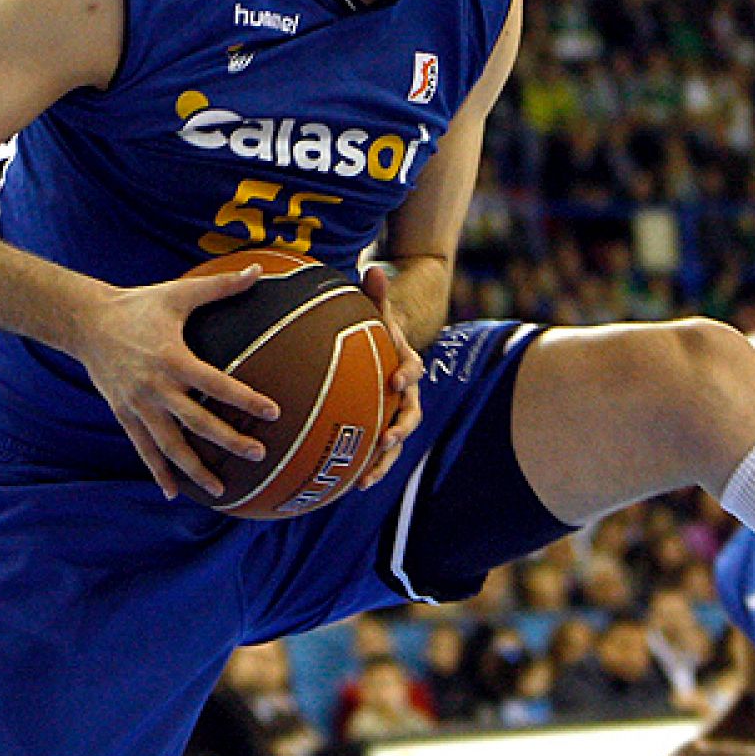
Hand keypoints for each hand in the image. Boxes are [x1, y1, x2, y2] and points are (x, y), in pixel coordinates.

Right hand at [80, 264, 280, 499]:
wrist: (86, 322)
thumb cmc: (138, 306)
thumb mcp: (178, 293)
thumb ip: (220, 286)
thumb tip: (259, 272)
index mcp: (173, 358)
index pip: (216, 383)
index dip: (245, 399)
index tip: (273, 411)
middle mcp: (156, 386)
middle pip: (197, 421)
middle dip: (228, 440)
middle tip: (258, 454)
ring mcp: (138, 405)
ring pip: (169, 445)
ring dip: (195, 469)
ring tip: (220, 489)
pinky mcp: (124, 414)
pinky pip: (143, 449)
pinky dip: (157, 472)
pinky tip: (173, 493)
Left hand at [355, 266, 423, 490]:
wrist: (389, 346)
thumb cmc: (378, 327)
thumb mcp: (378, 309)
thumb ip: (377, 294)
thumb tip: (373, 269)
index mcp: (405, 363)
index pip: (412, 369)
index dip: (407, 374)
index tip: (397, 381)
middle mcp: (405, 393)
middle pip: (409, 415)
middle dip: (399, 430)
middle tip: (386, 440)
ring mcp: (394, 413)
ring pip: (393, 442)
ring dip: (381, 462)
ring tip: (362, 481)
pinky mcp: (380, 428)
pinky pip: (374, 451)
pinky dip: (363, 467)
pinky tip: (342, 486)